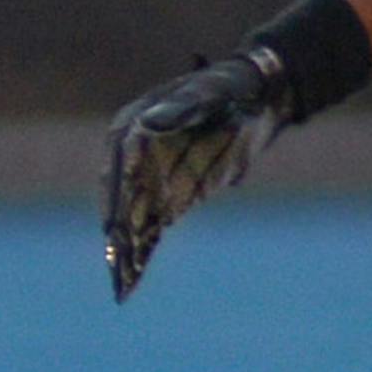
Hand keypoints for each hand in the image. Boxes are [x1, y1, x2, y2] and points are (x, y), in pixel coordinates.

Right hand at [103, 48, 291, 300]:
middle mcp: (133, 153)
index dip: (117, 200)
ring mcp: (151, 174)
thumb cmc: (230, 87)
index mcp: (132, 126)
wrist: (256, 94)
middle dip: (118, 235)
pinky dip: (148, 245)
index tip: (115, 231)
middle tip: (116, 272)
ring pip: (134, 215)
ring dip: (128, 249)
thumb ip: (182, 108)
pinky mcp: (172, 189)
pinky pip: (154, 221)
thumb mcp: (208, 93)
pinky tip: (140, 271)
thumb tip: (150, 125)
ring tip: (122, 284)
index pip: (119, 170)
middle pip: (120, 198)